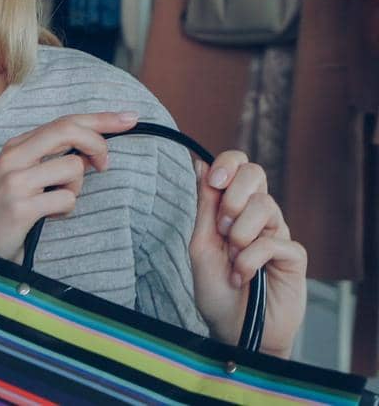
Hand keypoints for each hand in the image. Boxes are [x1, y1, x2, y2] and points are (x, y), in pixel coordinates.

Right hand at [0, 112, 139, 261]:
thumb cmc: (4, 213)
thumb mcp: (22, 178)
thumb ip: (50, 161)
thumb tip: (89, 154)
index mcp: (15, 147)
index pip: (63, 122)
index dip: (99, 119)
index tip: (129, 118)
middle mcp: (13, 157)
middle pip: (68, 130)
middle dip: (98, 143)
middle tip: (104, 165)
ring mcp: (15, 181)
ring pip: (73, 169)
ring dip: (74, 190)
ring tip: (54, 203)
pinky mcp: (21, 206)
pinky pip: (66, 200)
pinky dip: (64, 211)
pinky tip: (47, 217)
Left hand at [189, 151, 305, 358]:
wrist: (233, 330)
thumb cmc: (215, 290)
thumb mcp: (200, 245)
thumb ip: (204, 207)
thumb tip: (201, 165)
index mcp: (233, 208)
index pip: (238, 165)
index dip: (229, 164)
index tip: (214, 181)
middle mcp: (257, 216)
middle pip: (256, 173)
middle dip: (234, 195)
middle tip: (222, 226)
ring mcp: (278, 234)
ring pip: (265, 206)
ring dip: (239, 234)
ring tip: (232, 258)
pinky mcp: (294, 256)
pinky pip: (274, 242)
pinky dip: (251, 259)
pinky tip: (243, 276)